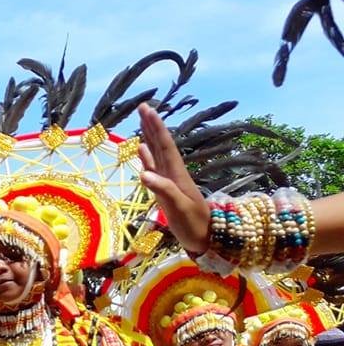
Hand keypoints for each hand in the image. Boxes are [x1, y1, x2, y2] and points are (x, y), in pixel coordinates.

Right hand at [137, 103, 208, 254]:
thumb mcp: (179, 208)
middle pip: (161, 145)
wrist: (205, 238)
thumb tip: (144, 173)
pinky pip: (154, 168)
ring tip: (141, 122)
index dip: (156, 127)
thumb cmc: (193, 225)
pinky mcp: (165, 190)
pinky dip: (147, 157)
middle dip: (152, 125)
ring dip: (149, 137)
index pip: (165, 146)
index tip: (147, 109)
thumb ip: (163, 190)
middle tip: (142, 107)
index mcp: (177, 175)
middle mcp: (172, 174)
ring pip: (157, 153)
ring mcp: (168, 181)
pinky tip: (142, 149)